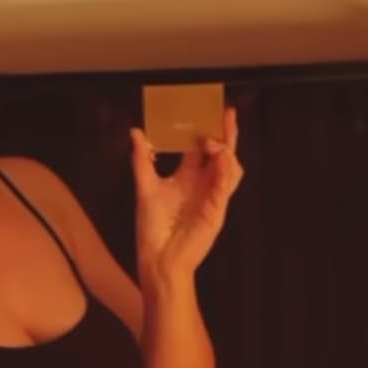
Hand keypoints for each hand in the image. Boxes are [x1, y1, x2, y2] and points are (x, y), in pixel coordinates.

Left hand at [130, 106, 242, 284]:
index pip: (202, 148)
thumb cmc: (153, 229)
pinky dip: (225, 170)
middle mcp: (205, 185)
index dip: (205, 128)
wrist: (158, 259)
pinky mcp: (216, 211)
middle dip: (226, 133)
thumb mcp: (145, 187)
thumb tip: (135, 132)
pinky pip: (225, 187)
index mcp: (189, 178)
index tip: (206, 108)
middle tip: (227, 112)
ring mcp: (213, 197)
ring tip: (215, 140)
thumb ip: (142, 159)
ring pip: (231, 168)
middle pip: (223, 153)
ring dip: (226, 151)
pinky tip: (219, 156)